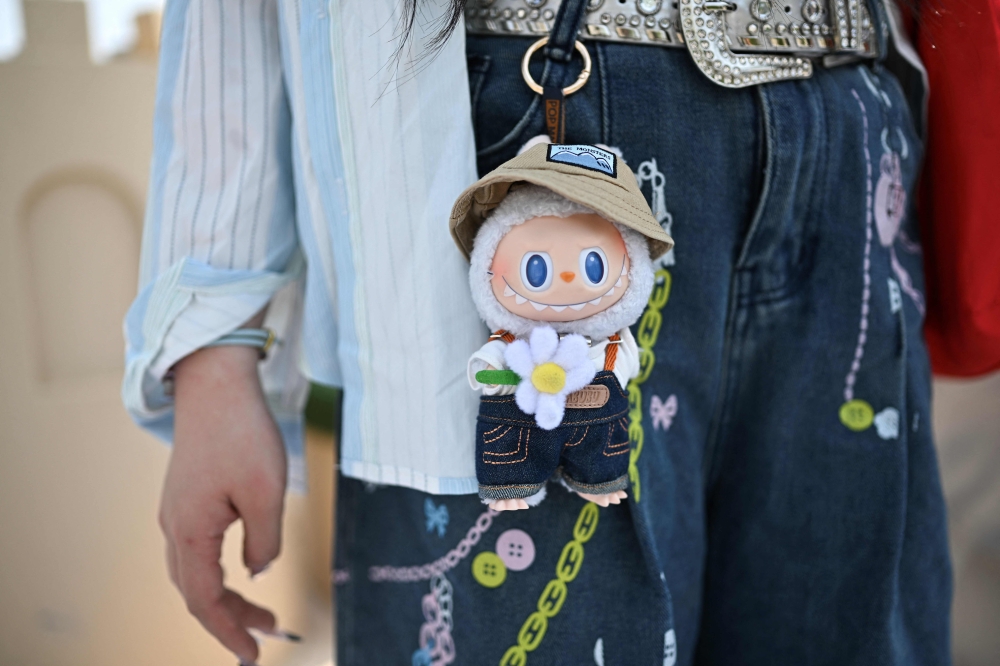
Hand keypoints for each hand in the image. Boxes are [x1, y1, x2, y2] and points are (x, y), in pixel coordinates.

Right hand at [159, 343, 285, 662]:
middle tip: (269, 633)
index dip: (229, 632)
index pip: (205, 600)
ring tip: (261, 611)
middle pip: (196, 591)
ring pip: (194, 571)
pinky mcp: (185, 496)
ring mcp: (176, 510)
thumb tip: (257, 571)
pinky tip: (242, 568)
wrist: (215, 384)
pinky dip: (217, 570)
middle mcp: (174, 526)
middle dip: (231, 619)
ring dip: (225, 596)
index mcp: (190, 531)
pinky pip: (195, 548)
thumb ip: (263, 542)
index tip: (253, 655)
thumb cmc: (243, 434)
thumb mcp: (266, 494)